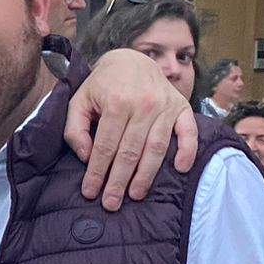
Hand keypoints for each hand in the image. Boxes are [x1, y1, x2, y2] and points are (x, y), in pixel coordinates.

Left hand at [64, 49, 198, 210]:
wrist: (131, 59)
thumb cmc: (102, 86)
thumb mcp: (79, 101)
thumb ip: (75, 129)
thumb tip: (87, 157)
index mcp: (115, 102)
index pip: (105, 146)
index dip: (97, 172)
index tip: (91, 192)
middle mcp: (143, 104)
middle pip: (130, 152)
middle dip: (119, 181)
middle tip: (111, 203)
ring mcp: (165, 106)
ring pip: (156, 148)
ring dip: (146, 175)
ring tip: (135, 195)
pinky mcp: (181, 107)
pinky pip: (188, 132)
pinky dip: (187, 151)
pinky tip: (180, 169)